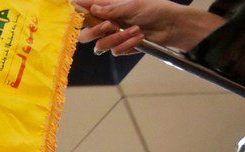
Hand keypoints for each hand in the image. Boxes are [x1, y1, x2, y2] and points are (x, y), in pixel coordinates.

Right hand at [73, 0, 223, 55]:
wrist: (172, 26)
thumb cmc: (155, 9)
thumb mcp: (134, 5)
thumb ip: (112, 9)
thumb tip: (94, 9)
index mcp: (109, 8)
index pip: (87, 8)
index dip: (78, 8)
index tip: (72, 7)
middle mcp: (108, 24)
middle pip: (86, 34)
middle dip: (94, 32)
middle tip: (107, 26)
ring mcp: (115, 38)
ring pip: (100, 46)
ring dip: (117, 38)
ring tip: (134, 30)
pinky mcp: (123, 48)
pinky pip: (115, 52)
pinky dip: (127, 44)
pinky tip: (139, 37)